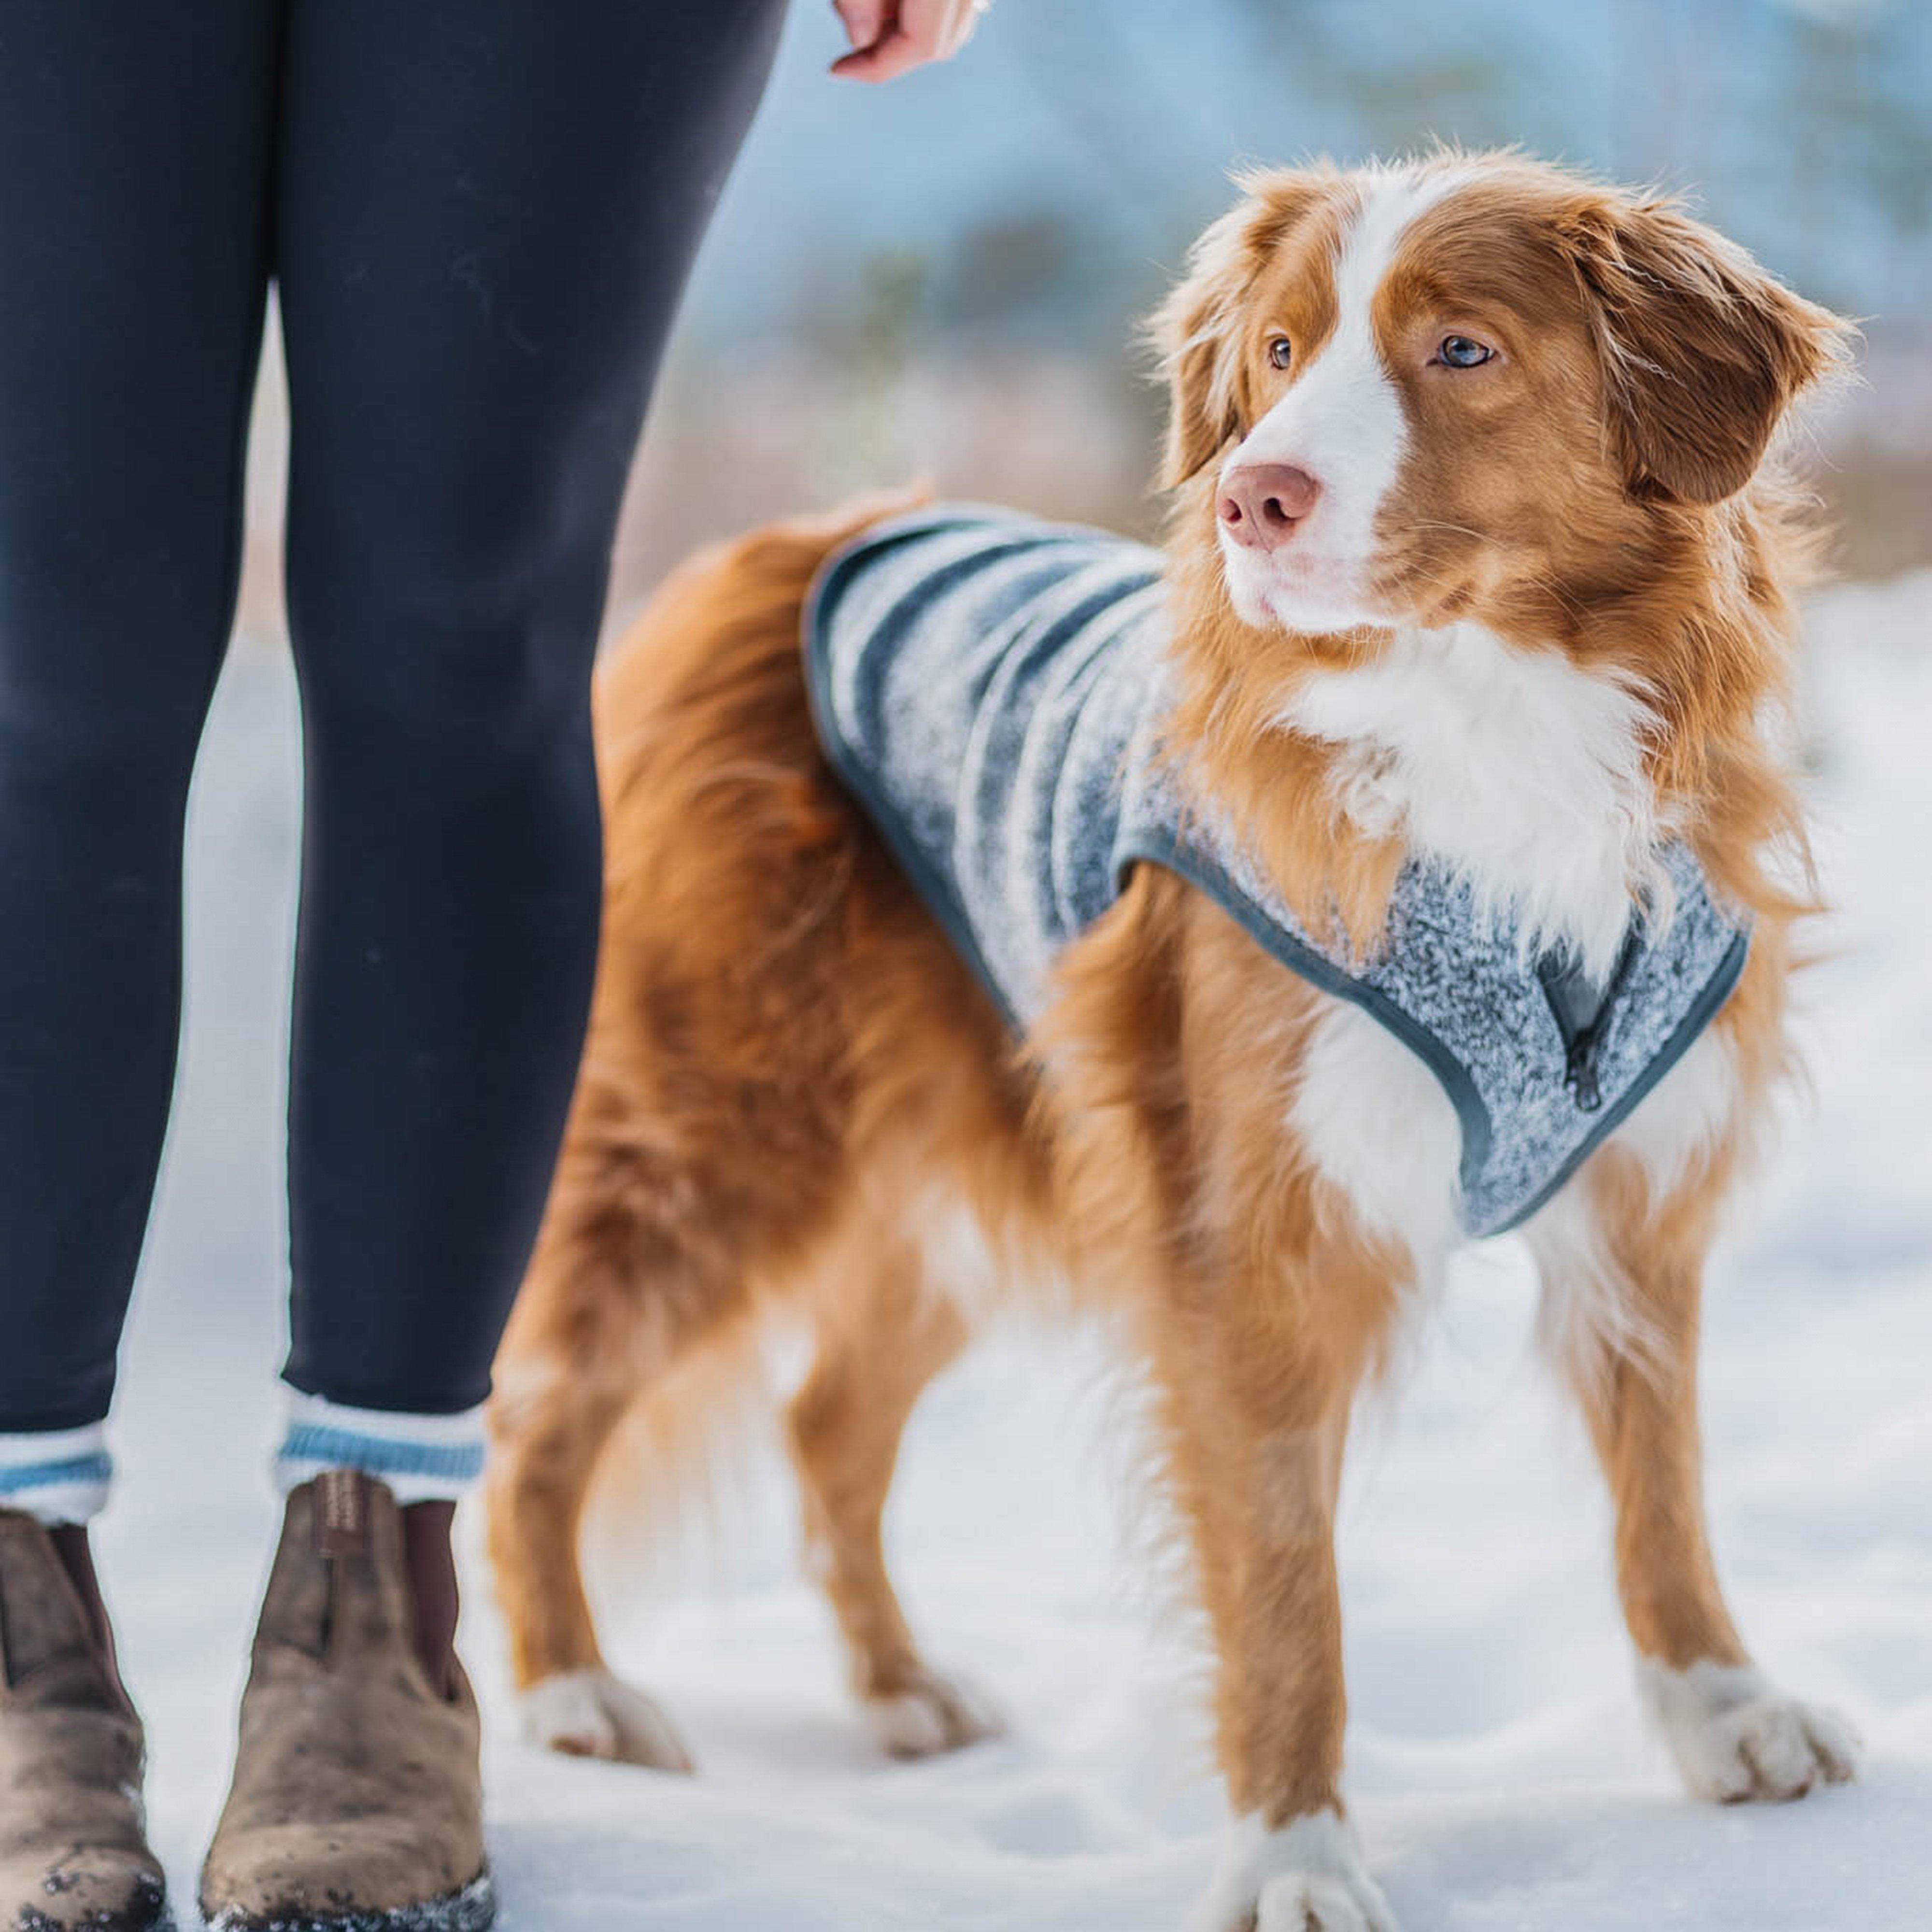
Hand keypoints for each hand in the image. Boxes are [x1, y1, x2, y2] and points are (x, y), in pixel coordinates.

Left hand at [830, 0, 986, 82]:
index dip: (875, 65)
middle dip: (891, 50)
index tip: (839, 70)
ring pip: (951, 26)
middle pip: (938, 43)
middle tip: (855, 33)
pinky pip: (954, 3)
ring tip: (872, 5)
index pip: (920, 45)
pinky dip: (922, 10)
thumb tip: (861, 38)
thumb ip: (857, 2)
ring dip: (908, 31)